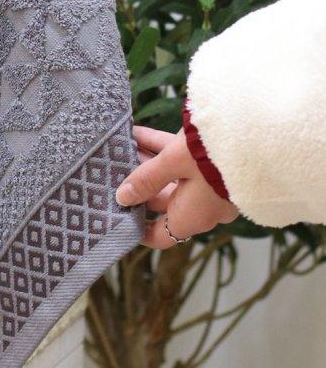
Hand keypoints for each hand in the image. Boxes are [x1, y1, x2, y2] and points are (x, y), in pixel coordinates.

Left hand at [116, 126, 239, 248]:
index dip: (138, 229)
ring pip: (170, 178)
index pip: (162, 236)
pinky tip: (136, 131)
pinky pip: (181, 160)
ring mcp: (210, 186)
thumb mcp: (172, 165)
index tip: (117, 218)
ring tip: (121, 148)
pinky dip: (159, 148)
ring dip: (146, 163)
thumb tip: (123, 198)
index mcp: (193, 217)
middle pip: (161, 200)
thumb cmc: (212, 154)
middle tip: (113, 172)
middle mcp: (202, 206)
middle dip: (137, 184)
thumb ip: (146, 180)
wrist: (254, 131)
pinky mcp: (213, 164)